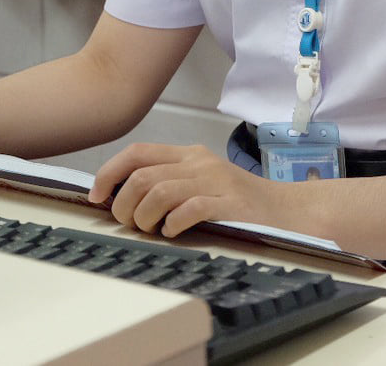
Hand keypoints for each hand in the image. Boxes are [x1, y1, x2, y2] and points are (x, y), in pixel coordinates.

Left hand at [88, 143, 293, 238]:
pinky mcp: (230, 205)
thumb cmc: (240, 203)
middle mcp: (199, 164)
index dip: (109, 172)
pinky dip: (172, 224)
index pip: (138, 152)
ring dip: (144, 216)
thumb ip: (169, 182)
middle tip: (129, 223)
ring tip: (150, 230)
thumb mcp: (202, 182)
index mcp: (189, 155)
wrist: (288, 211)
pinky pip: (189, 210)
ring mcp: (215, 182)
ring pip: (159, 191)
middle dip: (124, 203)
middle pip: (142, 175)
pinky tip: (173, 232)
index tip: (97, 195)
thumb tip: (123, 198)